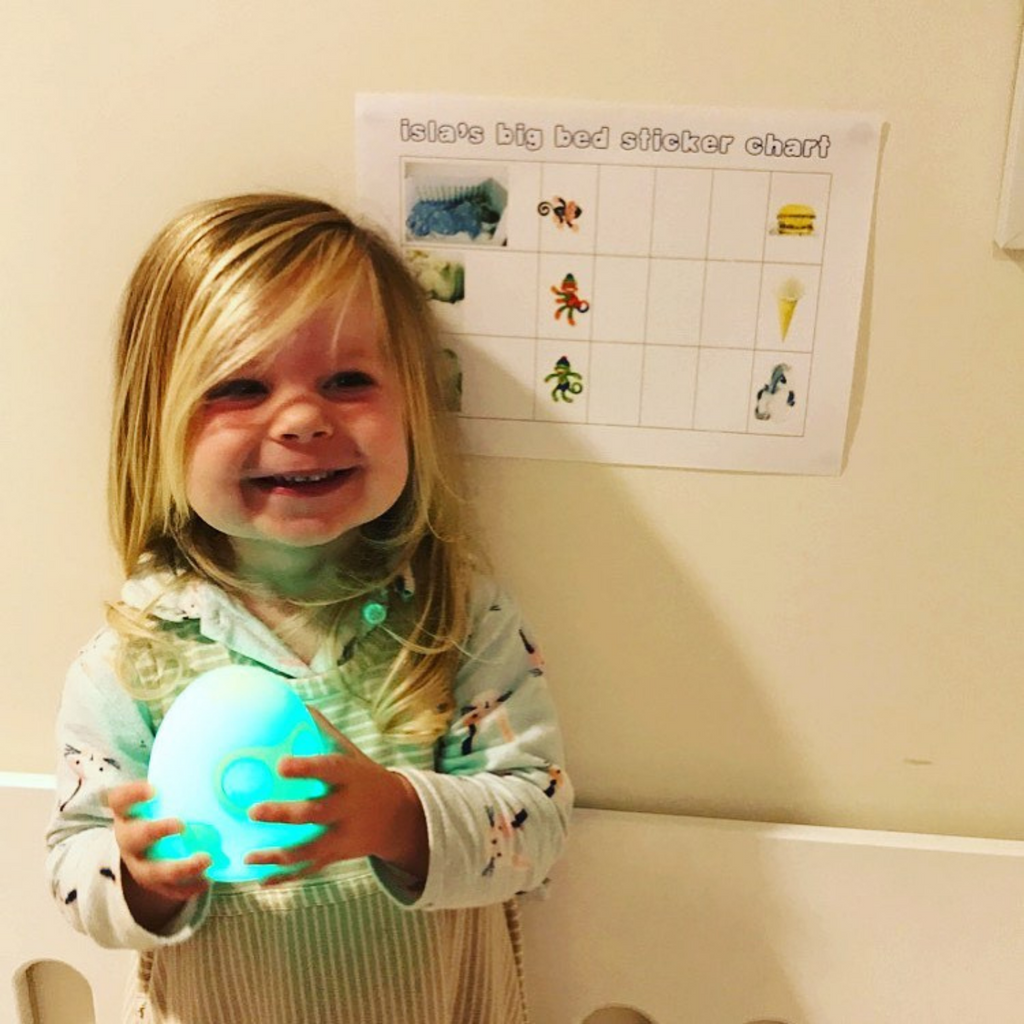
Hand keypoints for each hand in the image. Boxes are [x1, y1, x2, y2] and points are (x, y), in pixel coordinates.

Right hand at [109, 780, 210, 928]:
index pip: (120, 800)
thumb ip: (178, 771)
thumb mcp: (163, 792)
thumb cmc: (161, 809)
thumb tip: (213, 729)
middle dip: (156, 831)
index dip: (133, 794)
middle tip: (182, 824)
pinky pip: (170, 892)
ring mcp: (140, 866)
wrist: (145, 849)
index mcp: (127, 813)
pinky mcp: (155, 886)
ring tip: (207, 858)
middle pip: (134, 838)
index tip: (154, 788)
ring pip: (153, 871)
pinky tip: (210, 879)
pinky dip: (189, 887)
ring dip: (180, 867)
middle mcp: (128, 840)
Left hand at [245, 708, 428, 886]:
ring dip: (277, 856)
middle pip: (316, 814)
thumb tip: (291, 702)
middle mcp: (348, 808)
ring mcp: (343, 836)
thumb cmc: (363, 776)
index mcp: (350, 777)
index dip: (306, 768)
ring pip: (309, 850)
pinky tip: (259, 881)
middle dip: (285, 814)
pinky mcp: (337, 857)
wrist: (399, 816)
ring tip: (248, 856)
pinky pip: (309, 870)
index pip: (329, 770)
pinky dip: (285, 879)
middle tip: (252, 811)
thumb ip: (320, 730)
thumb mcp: (350, 751)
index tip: (280, 765)